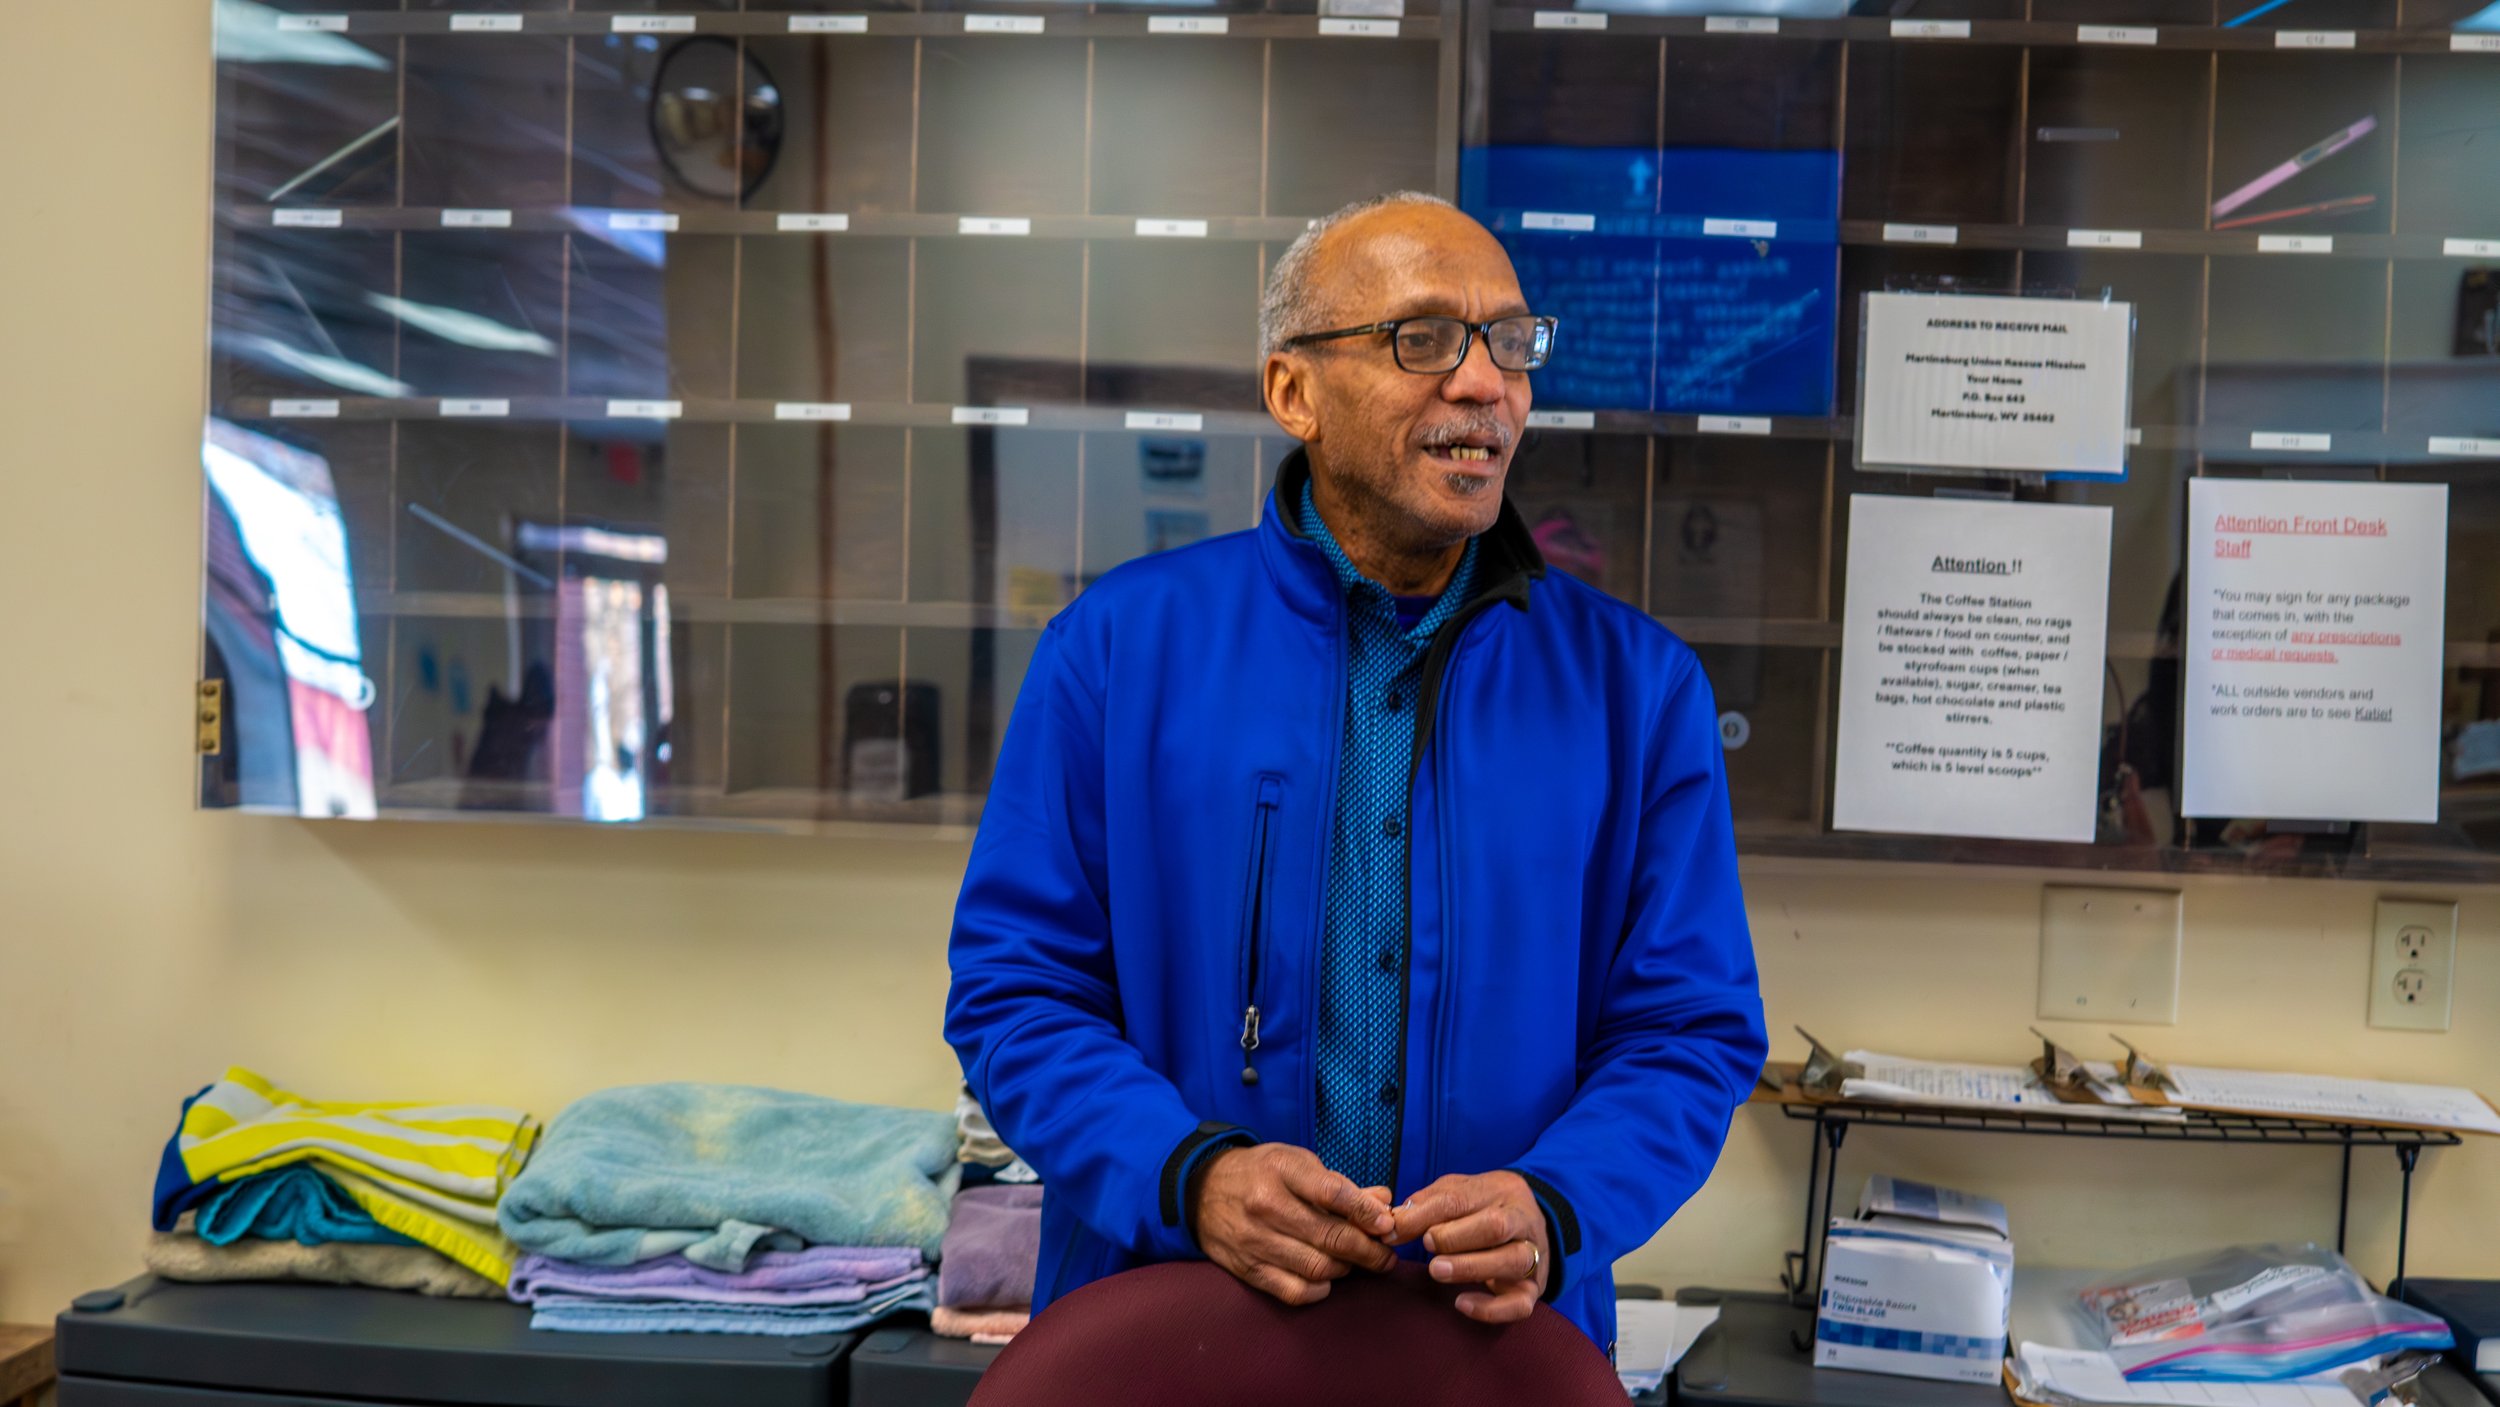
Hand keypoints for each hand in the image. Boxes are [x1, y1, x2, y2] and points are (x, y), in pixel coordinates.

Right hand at [1189, 1143, 1397, 1305]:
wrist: (1201, 1190)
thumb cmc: (1260, 1173)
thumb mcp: (1297, 1164)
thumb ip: (1340, 1186)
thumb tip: (1383, 1202)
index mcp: (1282, 1170)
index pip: (1333, 1193)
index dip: (1367, 1212)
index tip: (1387, 1225)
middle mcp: (1266, 1205)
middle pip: (1330, 1237)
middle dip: (1368, 1250)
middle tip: (1385, 1255)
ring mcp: (1255, 1240)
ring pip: (1318, 1267)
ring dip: (1345, 1269)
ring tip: (1353, 1262)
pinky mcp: (1248, 1269)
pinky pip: (1293, 1291)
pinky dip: (1318, 1290)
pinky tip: (1325, 1279)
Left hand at [1386, 1171, 1549, 1323]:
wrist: (1531, 1224)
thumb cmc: (1485, 1207)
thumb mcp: (1459, 1192)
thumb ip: (1427, 1204)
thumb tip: (1393, 1222)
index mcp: (1502, 1191)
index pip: (1461, 1198)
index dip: (1425, 1214)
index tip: (1395, 1229)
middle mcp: (1523, 1222)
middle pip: (1495, 1226)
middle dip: (1454, 1237)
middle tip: (1426, 1245)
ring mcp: (1533, 1257)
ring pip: (1512, 1261)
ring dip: (1470, 1267)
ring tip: (1437, 1270)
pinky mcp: (1533, 1290)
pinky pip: (1519, 1304)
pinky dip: (1491, 1309)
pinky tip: (1461, 1303)